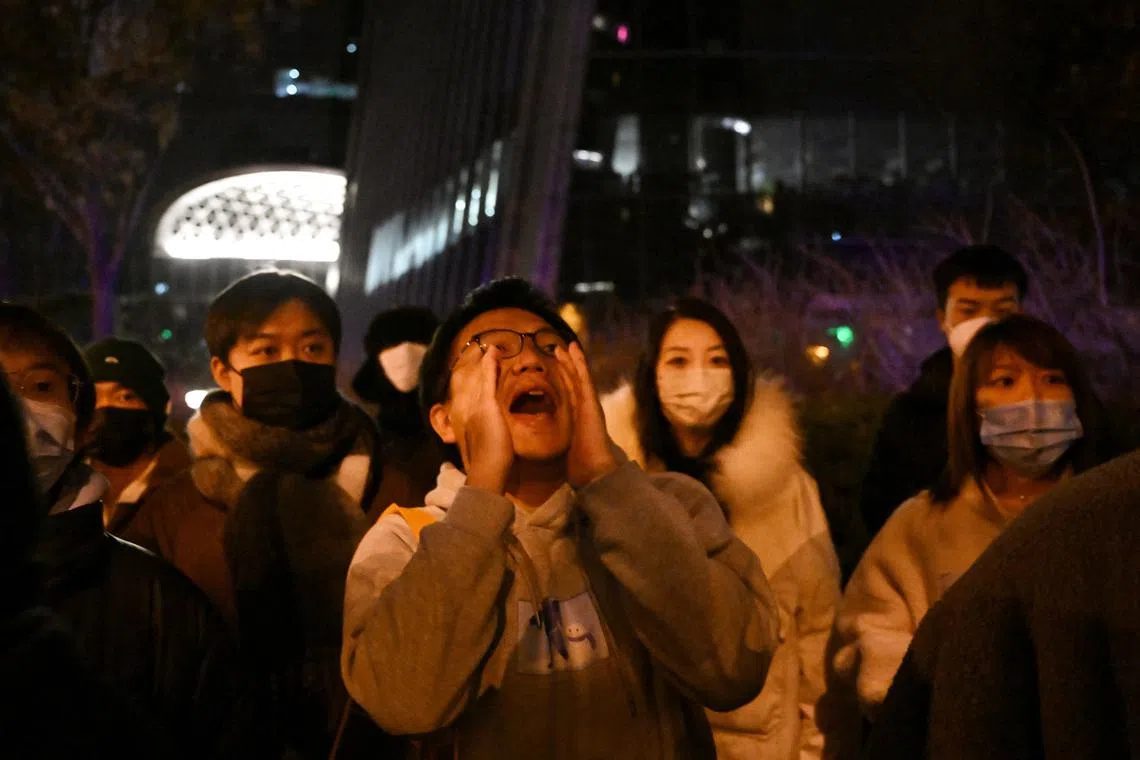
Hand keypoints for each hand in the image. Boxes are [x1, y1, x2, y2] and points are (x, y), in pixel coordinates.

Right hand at [454, 347, 512, 493]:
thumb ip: (493, 443)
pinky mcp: (487, 406)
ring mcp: (478, 408)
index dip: (484, 384)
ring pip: (484, 380)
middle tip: (489, 353)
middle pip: (480, 386)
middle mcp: (472, 412)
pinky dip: (490, 365)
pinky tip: (493, 353)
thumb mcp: (492, 451)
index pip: (480, 399)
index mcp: (474, 422)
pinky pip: (489, 380)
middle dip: (485, 370)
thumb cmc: (492, 468)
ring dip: (488, 364)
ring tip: (493, 349)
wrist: (488, 472)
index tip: (488, 374)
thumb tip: (499, 446)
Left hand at [556, 342, 619, 488]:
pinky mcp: (590, 402)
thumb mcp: (571, 456)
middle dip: (566, 366)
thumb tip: (566, 458)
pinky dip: (579, 363)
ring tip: (565, 344)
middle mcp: (585, 409)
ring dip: (573, 360)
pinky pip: (584, 378)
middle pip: (574, 382)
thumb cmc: (583, 468)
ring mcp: (589, 404)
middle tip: (558, 349)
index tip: (556, 368)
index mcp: (579, 420)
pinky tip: (574, 350)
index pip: (570, 396)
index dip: (563, 381)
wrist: (596, 470)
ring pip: (579, 377)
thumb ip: (569, 451)